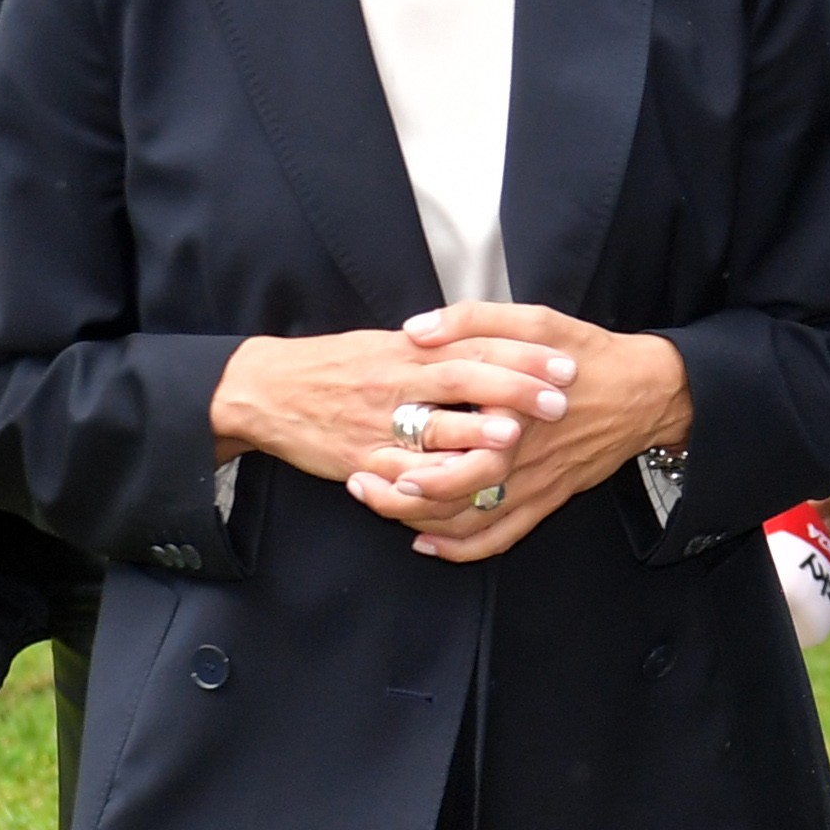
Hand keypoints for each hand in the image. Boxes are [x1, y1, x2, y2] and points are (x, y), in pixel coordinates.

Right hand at [212, 326, 574, 485]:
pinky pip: (402, 477)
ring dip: (477, 435)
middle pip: (464, 380)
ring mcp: (378, 423)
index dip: (521, 354)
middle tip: (559, 400)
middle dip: (515, 390)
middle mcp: (396, 382)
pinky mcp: (360, 460)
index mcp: (407, 350)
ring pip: (435, 430)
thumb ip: (433, 346)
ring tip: (515, 437)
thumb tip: (484, 341)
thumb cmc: (331, 365)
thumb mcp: (382, 343)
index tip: (563, 361)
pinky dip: (434, 484)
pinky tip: (463, 488)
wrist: (266, 390)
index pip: (475, 344)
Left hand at [354, 302, 693, 564]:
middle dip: (398, 502)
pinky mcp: (547, 501)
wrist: (645, 392)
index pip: (447, 457)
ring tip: (385, 510)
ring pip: (469, 525)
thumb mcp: (534, 319)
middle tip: (362, 488)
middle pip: (449, 500)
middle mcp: (520, 459)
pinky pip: (502, 537)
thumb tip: (416, 330)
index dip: (402, 466)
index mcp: (510, 415)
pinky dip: (464, 549)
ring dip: (423, 525)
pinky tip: (431, 543)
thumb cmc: (586, 353)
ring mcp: (534, 486)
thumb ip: (472, 320)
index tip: (366, 458)